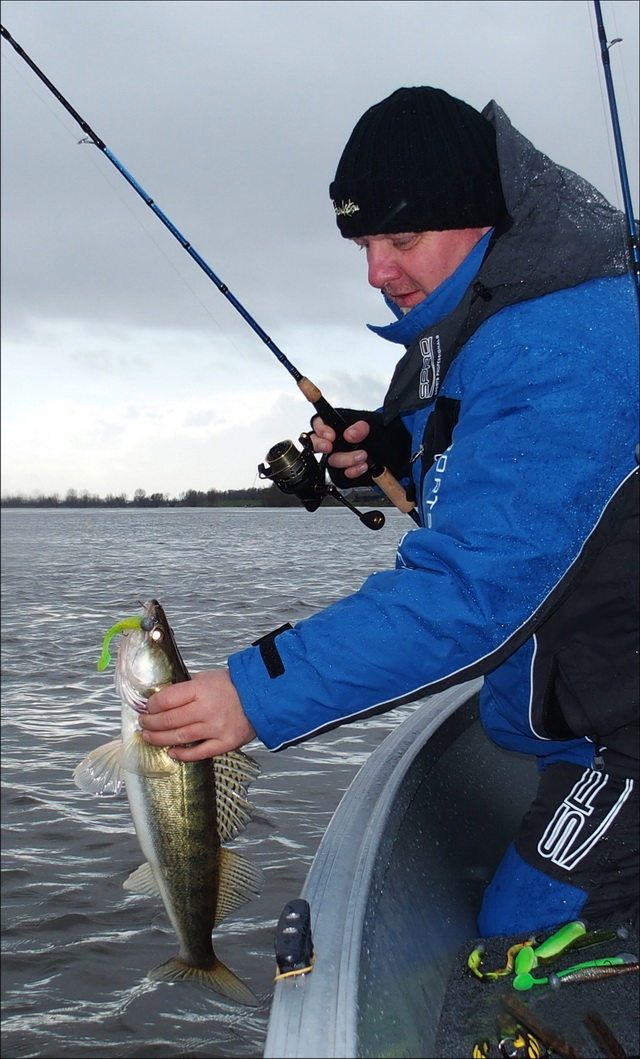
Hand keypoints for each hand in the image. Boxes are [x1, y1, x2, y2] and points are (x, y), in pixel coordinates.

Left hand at [140, 669, 255, 760]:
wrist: (261, 697)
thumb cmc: (232, 686)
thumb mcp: (207, 678)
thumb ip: (186, 689)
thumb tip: (163, 699)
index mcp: (201, 690)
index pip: (166, 699)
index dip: (152, 705)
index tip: (148, 708)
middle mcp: (207, 709)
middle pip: (169, 720)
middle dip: (151, 723)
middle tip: (144, 724)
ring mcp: (216, 728)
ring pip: (180, 737)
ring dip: (160, 739)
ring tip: (149, 737)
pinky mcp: (225, 742)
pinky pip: (199, 753)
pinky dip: (183, 755)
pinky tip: (172, 753)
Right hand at [310, 416, 371, 478]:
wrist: (383, 451)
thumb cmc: (373, 434)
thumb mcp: (371, 424)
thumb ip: (361, 426)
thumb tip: (351, 433)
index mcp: (335, 424)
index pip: (318, 423)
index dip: (321, 429)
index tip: (330, 435)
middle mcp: (332, 441)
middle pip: (317, 443)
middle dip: (321, 446)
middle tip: (330, 447)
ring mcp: (335, 456)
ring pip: (331, 460)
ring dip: (346, 459)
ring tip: (362, 456)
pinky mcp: (341, 470)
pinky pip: (341, 474)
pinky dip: (353, 471)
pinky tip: (362, 466)